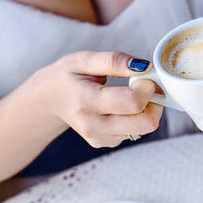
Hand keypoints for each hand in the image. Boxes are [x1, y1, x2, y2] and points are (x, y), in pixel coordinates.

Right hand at [29, 51, 162, 147]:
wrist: (47, 101)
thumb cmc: (67, 77)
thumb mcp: (84, 59)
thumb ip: (114, 61)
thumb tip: (144, 67)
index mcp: (86, 101)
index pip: (133, 102)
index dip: (148, 88)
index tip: (144, 77)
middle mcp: (93, 125)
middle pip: (145, 123)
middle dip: (155, 102)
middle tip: (146, 86)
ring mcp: (99, 138)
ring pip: (144, 128)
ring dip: (147, 109)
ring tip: (131, 94)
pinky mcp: (106, 142)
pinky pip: (136, 132)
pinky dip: (137, 117)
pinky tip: (123, 106)